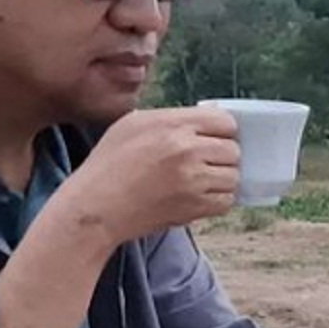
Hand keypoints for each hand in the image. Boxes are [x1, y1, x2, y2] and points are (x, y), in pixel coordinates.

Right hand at [69, 106, 239, 244]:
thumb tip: (201, 120)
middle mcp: (186, 149)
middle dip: (222, 156)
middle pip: (233, 149)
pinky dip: (217, 200)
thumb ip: (169, 119)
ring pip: (233, 176)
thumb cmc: (108, 165)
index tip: (212, 139)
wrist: (96, 207)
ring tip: (201, 182)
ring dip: (221, 180)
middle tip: (205, 163)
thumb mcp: (132, 125)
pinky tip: (199, 197)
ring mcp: (192, 179)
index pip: (225, 121)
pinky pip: (225, 201)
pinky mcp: (193, 206)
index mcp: (172, 124)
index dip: (221, 131)